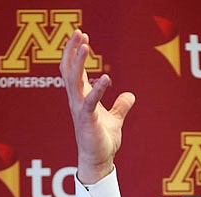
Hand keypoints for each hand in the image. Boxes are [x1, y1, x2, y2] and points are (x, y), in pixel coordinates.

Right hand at [60, 29, 134, 183]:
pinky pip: (90, 102)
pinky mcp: (87, 121)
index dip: (75, 53)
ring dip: (79, 62)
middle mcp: (76, 101)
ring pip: (75, 81)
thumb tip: (130, 96)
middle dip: (73, 51)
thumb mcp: (115, 119)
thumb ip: (121, 106)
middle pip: (70, 70)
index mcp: (81, 98)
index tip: (81, 36)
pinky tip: (106, 78)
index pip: (74, 70)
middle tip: (79, 32)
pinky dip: (98, 90)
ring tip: (85, 46)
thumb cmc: (102, 140)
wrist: (99, 160)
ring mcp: (80, 110)